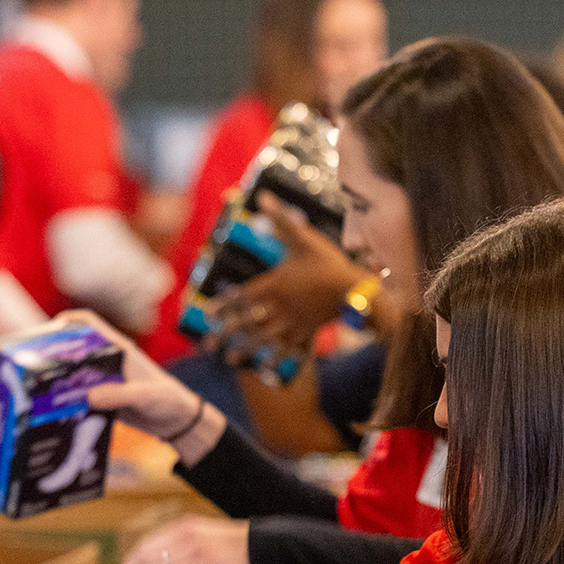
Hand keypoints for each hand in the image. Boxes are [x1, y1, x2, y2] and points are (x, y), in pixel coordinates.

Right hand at [51, 310, 226, 462]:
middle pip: (74, 349)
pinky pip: (79, 396)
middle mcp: (108, 361)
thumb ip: (119, 396)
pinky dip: (67, 401)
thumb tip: (89, 396)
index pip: (89, 323)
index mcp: (118, 349)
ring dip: (57, 380)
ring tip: (35, 390)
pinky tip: (53, 413)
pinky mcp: (102, 399)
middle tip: (32, 366)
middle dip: (53, 353)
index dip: (67, 321)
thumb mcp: (145, 397)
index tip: (47, 332)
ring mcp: (103, 380)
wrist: (177, 422)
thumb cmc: (167, 401)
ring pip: (73, 373)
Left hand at [211, 193, 368, 353]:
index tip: (208, 315)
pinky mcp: (308, 333)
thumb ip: (282, 220)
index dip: (223, 306)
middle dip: (226, 334)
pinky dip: (278, 358)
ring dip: (245, 349)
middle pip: (247, 323)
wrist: (355, 290)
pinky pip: (289, 348)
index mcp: (274, 285)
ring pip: (263, 339)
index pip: (241, 297)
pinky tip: (267, 366)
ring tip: (230, 359)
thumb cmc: (328, 262)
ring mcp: (293, 323)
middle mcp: (279, 308)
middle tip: (208, 347)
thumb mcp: (304, 237)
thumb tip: (263, 197)